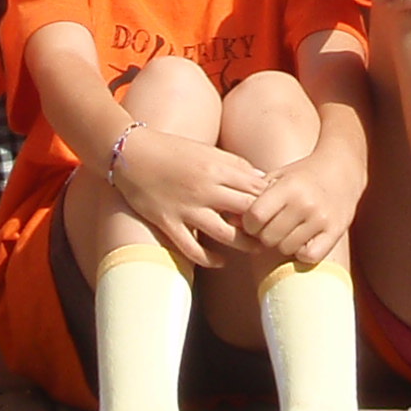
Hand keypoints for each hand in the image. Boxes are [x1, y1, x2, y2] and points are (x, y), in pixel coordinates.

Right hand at [110, 126, 264, 268]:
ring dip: (245, 244)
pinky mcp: (168, 223)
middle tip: (275, 231)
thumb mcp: (206, 150)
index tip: (280, 207)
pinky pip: (193, 249)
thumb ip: (234, 164)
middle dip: (264, 222)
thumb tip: (261, 179)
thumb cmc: (171, 149)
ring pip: (226, 234)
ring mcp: (186, 208)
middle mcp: (204, 189)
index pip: (256, 188)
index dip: (272, 199)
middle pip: (246, 211)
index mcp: (216, 168)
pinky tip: (221, 261)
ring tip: (256, 248)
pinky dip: (210, 259)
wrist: (131, 153)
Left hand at [238, 141, 360, 268]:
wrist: (343, 168)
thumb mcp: (278, 177)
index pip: (255, 217)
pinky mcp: (336, 231)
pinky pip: (309, 256)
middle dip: (265, 235)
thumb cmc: (303, 174)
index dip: (249, 223)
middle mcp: (305, 203)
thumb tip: (230, 221)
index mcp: (288, 187)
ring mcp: (321, 219)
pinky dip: (303, 252)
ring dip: (283, 244)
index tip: (255, 221)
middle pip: (268, 237)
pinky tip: (303, 240)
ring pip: (287, 248)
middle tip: (272, 226)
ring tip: (289, 230)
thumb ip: (254, 196)